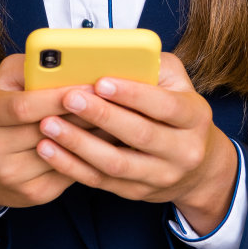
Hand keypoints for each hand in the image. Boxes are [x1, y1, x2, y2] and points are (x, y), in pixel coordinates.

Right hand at [0, 53, 104, 213]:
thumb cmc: (0, 112)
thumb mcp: (5, 81)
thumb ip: (31, 67)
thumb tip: (68, 60)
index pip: (25, 105)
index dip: (60, 96)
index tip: (91, 86)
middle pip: (48, 130)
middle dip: (84, 114)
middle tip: (115, 101)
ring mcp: (9, 175)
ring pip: (63, 153)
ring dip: (94, 137)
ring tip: (118, 119)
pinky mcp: (30, 194)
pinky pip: (68, 174)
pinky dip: (90, 157)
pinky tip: (106, 143)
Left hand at [33, 53, 238, 234]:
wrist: (199, 166)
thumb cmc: (178, 110)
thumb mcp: (177, 83)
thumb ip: (151, 66)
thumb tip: (114, 56)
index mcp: (194, 117)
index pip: (165, 106)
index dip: (133, 94)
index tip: (101, 81)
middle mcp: (184, 151)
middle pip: (139, 135)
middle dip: (101, 116)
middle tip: (69, 98)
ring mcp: (161, 176)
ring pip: (116, 164)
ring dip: (79, 144)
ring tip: (49, 125)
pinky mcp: (138, 192)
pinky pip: (101, 181)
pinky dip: (72, 166)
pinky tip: (49, 149)